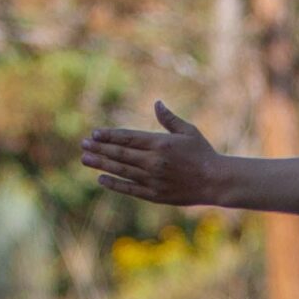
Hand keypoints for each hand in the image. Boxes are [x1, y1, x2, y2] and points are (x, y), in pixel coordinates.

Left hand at [81, 102, 229, 206]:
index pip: (128, 138)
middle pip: (120, 154)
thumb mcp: (188, 131)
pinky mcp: (155, 195)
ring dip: (101, 165)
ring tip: (85, 159)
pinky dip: (115, 184)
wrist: (215, 181)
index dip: (109, 136)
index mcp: (160, 143)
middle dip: (99, 149)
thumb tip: (157, 103)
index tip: (94, 133)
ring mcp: (153, 179)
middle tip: (83, 145)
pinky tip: (101, 179)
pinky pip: (130, 189)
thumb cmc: (203, 154)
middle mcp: (153, 161)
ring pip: (121, 171)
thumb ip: (169, 119)